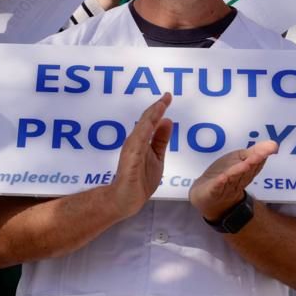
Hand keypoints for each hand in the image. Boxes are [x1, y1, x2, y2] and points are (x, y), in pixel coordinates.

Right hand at [105, 95, 173, 218]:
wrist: (127, 199)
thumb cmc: (140, 179)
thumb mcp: (156, 156)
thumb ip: (160, 139)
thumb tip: (167, 120)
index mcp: (141, 140)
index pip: (150, 120)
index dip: (159, 108)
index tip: (168, 97)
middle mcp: (135, 142)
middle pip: (146, 120)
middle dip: (156, 108)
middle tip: (167, 96)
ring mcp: (131, 150)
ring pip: (142, 129)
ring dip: (150, 116)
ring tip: (160, 105)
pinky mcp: (130, 160)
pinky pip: (137, 143)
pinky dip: (143, 131)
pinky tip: (150, 123)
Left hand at [190, 141, 276, 221]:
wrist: (209, 197)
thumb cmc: (225, 175)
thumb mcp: (240, 160)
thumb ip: (256, 152)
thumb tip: (273, 144)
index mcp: (246, 171)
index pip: (256, 162)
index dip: (262, 155)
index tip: (272, 147)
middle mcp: (238, 179)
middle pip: (247, 170)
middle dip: (253, 162)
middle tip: (261, 154)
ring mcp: (225, 186)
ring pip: (233, 177)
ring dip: (239, 171)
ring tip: (246, 164)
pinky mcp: (212, 191)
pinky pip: (217, 187)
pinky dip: (219, 183)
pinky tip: (222, 178)